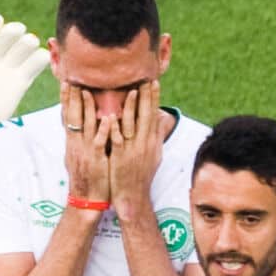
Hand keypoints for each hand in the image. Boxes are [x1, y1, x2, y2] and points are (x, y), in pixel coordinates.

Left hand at [0, 15, 47, 164]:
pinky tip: (42, 57)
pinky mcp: (21, 79)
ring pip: (22, 47)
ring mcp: (9, 67)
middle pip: (5, 37)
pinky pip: (34, 64)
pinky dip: (40, 58)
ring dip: (28, 41)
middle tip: (19, 29)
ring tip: (31, 42)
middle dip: (12, 31)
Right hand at [61, 82, 113, 204]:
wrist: (86, 200)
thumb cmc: (86, 178)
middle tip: (72, 78)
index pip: (68, 115)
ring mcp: (86, 151)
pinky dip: (103, 130)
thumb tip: (77, 128)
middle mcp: (77, 143)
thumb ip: (79, 141)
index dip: (66, 99)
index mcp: (73, 142)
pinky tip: (107, 118)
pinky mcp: (97, 159)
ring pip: (86, 125)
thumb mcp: (78, 157)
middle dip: (72, 96)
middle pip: (73, 115)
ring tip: (87, 89)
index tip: (66, 82)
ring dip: (87, 107)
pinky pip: (100, 142)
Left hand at [108, 79, 168, 220]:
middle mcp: (144, 144)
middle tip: (145, 78)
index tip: (154, 81)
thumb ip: (156, 135)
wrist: (133, 197)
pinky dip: (115, 128)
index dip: (154, 98)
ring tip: (131, 90)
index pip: (153, 115)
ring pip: (133, 125)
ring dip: (132, 108)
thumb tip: (163, 120)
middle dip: (147, 96)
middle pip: (146, 116)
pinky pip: (118, 140)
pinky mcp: (120, 158)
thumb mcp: (154, 154)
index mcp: (151, 142)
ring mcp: (133, 151)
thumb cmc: (141, 175)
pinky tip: (112, 117)